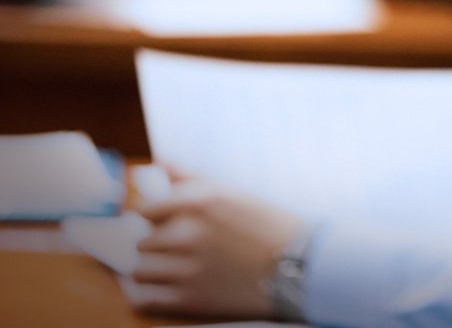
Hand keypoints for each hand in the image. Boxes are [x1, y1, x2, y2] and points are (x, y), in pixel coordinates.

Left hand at [124, 170, 306, 318]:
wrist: (300, 266)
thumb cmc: (269, 227)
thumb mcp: (233, 193)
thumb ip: (191, 178)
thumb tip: (159, 164)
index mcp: (199, 202)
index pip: (145, 209)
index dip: (150, 216)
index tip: (157, 222)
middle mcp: (188, 234)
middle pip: (143, 240)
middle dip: (155, 243)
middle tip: (172, 248)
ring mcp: (187, 269)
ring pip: (140, 269)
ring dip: (151, 268)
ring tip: (169, 268)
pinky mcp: (190, 300)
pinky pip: (144, 298)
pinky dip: (141, 294)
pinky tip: (152, 288)